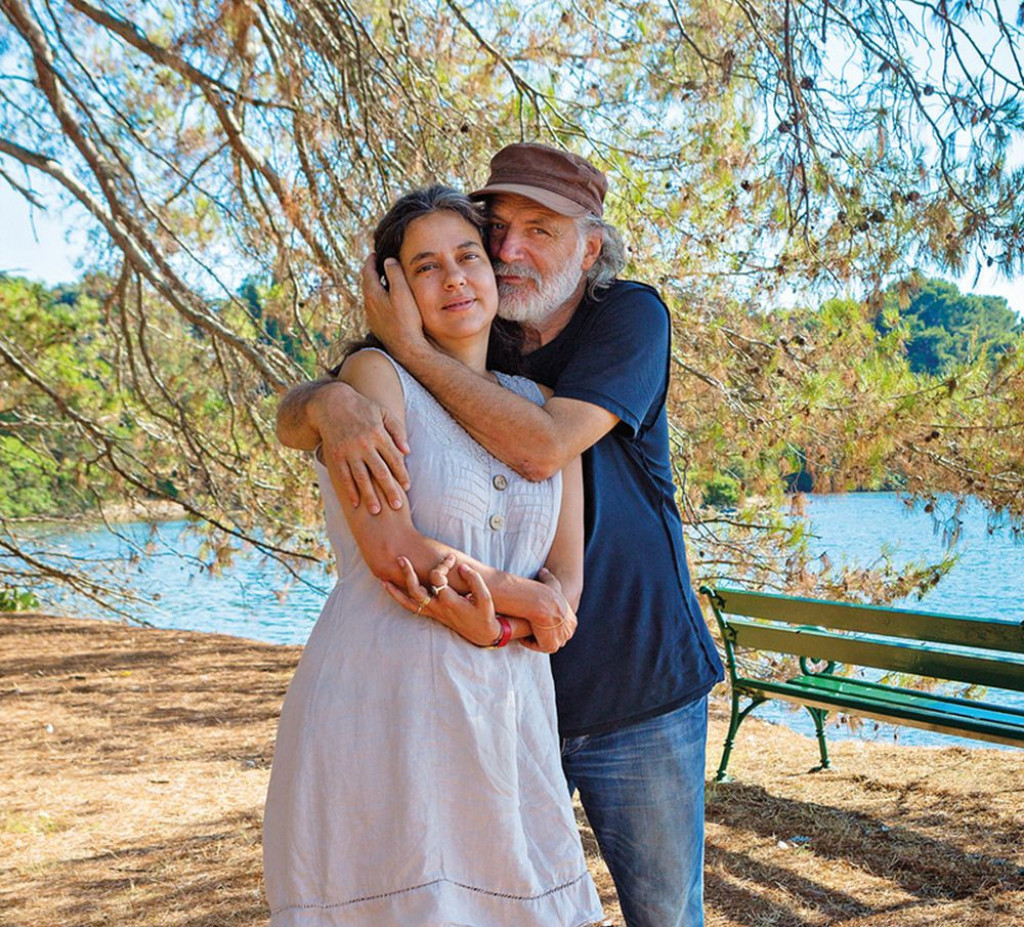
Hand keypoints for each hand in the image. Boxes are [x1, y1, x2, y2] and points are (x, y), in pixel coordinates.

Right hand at [310, 380, 409, 513]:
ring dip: (369, 496)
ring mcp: (348, 451)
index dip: (401, 474)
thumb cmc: (361, 407)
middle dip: (389, 490)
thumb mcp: (383, 412)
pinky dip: (349, 490)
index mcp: (378, 434)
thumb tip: (407, 451)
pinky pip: (343, 476)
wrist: (331, 402)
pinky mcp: (335, 455)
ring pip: (361, 478)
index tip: (407, 487)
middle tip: (397, 506)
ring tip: (376, 511)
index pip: (394, 458)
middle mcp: (364, 444)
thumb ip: (397, 431)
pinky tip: (355, 503)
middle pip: (380, 472)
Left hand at [361, 253, 428, 359]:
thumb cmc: (406, 320)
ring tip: (385, 280)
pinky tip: (389, 301)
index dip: (371, 260)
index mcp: (372, 294)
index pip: (367, 271)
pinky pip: (375, 306)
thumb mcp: (403, 292)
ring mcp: (372, 316)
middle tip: (379, 264)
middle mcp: (368, 305)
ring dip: (376, 286)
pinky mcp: (377, 325)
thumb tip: (388, 260)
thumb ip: (395, 273)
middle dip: (372, 272)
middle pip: (367, 283)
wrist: (406, 348)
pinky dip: (379, 297)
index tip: (375, 253)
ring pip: (370, 295)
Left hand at [383, 555, 500, 647]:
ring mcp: (433, 612)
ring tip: (382, 578)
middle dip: (407, 573)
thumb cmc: (484, 615)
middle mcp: (437, 607)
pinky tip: (390, 589)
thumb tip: (461, 566)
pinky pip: (410, 607)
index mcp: (450, 602)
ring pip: (408, 601)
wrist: (481, 634)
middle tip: (400, 558)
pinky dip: (399, 598)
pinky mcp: (432, 614)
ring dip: (395, 590)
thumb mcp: (486, 598)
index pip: (438, 578)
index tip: (452, 558)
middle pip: (416, 590)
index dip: (443, 564)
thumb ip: (474, 580)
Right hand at [520, 568, 577, 653]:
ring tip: (524, 628)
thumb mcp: (552, 582)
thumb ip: (549, 577)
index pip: (558, 627)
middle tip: (528, 624)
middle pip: (553, 637)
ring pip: (544, 642)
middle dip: (541, 633)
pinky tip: (522, 634)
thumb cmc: (546, 591)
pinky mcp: (551, 647)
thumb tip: (543, 571)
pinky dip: (529, 642)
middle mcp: (569, 632)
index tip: (535, 617)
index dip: (545, 623)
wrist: (542, 602)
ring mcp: (561, 640)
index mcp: (572, 621)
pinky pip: (538, 647)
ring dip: (535, 637)